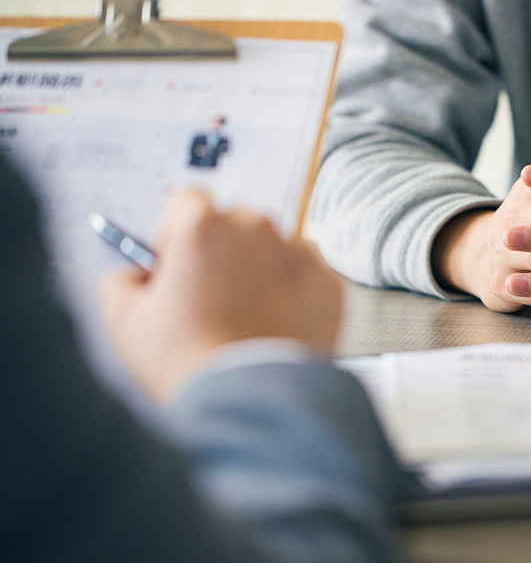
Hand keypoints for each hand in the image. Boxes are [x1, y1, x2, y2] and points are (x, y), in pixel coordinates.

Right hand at [100, 191, 343, 402]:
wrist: (251, 404)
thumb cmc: (189, 363)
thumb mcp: (125, 322)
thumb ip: (122, 282)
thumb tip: (135, 276)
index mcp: (202, 225)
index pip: (185, 204)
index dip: (175, 235)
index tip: (177, 266)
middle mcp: (256, 227)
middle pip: (234, 224)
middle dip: (222, 254)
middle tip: (213, 300)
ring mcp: (299, 253)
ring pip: (275, 249)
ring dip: (262, 271)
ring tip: (248, 319)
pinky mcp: (330, 283)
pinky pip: (308, 277)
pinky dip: (296, 295)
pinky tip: (276, 327)